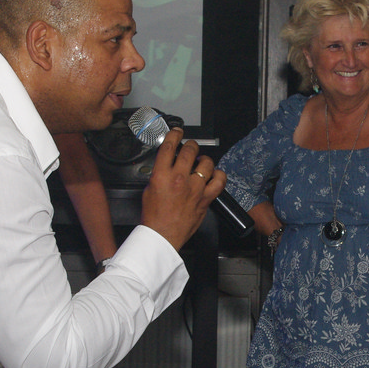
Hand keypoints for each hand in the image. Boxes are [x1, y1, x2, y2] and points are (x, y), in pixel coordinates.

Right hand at [139, 128, 223, 249]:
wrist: (162, 235)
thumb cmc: (155, 217)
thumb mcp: (149, 189)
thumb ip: (159, 174)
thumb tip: (167, 166)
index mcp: (162, 175)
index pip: (170, 146)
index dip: (175, 134)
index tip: (178, 132)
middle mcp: (180, 179)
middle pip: (190, 150)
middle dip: (191, 145)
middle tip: (191, 148)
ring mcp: (195, 188)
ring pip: (206, 163)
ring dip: (204, 159)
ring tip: (201, 162)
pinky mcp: (205, 198)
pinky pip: (219, 181)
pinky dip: (219, 175)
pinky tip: (215, 175)